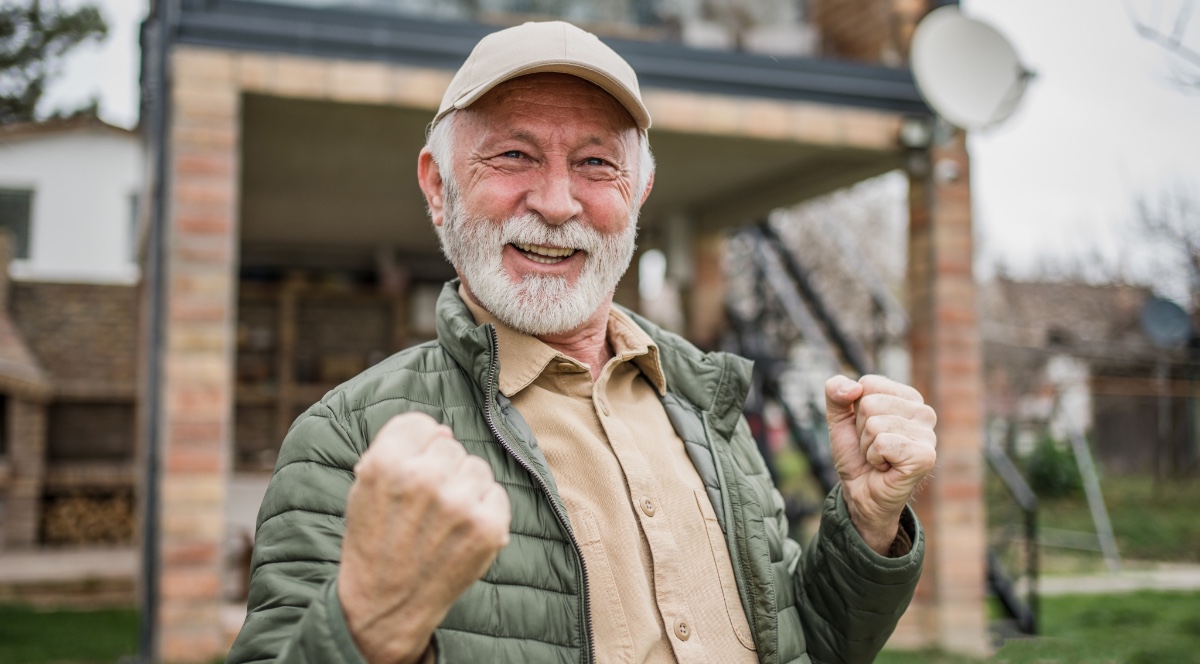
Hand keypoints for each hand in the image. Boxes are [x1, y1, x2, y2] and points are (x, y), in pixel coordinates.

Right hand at [338, 412, 510, 662]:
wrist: (385, 605)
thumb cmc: (375, 542)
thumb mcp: (364, 489)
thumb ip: (396, 450)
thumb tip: (444, 432)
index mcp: (386, 463)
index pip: (421, 424)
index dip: (417, 447)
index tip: (411, 471)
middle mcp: (423, 477)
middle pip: (450, 446)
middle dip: (440, 470)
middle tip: (424, 507)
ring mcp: (459, 502)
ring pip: (476, 468)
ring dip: (464, 488)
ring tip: (442, 521)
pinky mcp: (488, 526)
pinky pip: (496, 494)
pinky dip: (484, 510)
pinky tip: (461, 533)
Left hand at [825, 375, 936, 554]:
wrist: (860, 493)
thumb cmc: (856, 455)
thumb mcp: (839, 419)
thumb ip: (836, 393)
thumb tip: (853, 387)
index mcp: (908, 398)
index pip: (868, 383)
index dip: (856, 410)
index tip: (867, 430)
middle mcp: (924, 413)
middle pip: (869, 403)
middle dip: (861, 430)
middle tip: (873, 448)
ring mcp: (928, 434)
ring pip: (874, 424)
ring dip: (867, 446)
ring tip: (880, 459)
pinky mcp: (924, 456)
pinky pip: (882, 444)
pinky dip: (874, 458)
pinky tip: (886, 468)